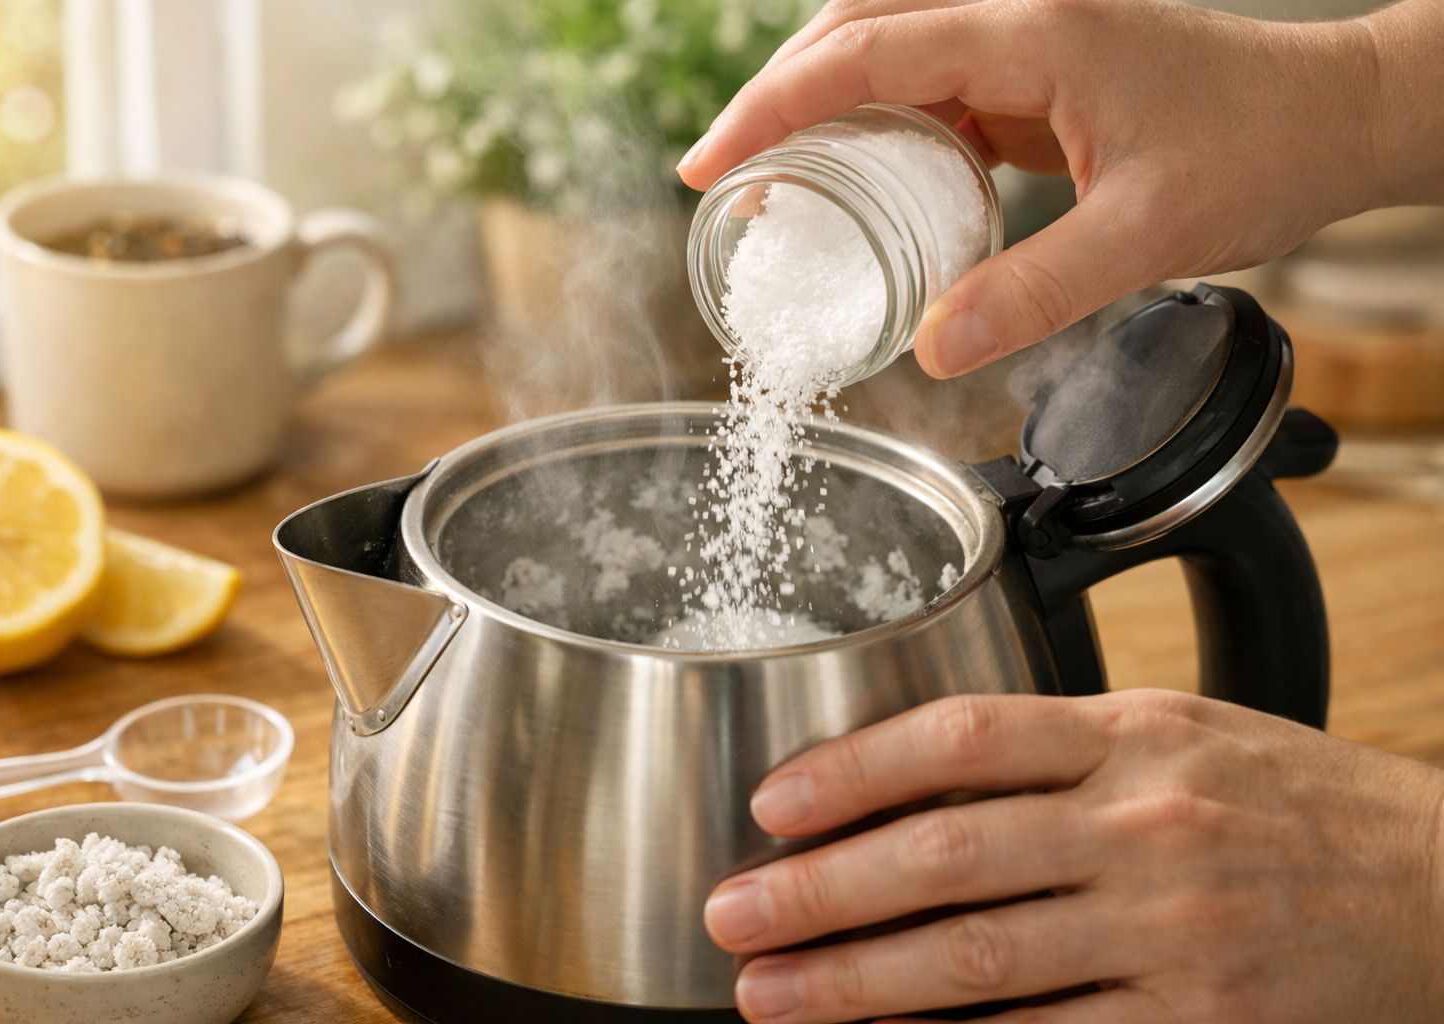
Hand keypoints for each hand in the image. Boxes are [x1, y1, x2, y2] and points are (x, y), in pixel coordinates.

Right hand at [677, 0, 1443, 377]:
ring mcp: (1025, 35)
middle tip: (725, 172)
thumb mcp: (1147, 235)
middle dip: (778, 93)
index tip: (712, 165)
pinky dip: (878, 127)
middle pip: (858, 24)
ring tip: (776, 180)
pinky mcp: (1035, 69)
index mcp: (1037, 29)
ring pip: (888, 47)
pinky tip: (860, 183)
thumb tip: (933, 350)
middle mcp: (1019, 13)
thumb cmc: (1260, 151)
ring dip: (822, 104)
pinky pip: (930, 84)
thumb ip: (1036, 292)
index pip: (870, 52)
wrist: (1332, 118)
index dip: (776, 108)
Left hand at [704, 690, 1443, 1022]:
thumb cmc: (1299, 804)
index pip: (962, 738)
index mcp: (1139, 734)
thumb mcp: (1185, 732)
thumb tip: (919, 781)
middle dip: (820, 890)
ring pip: (980, 962)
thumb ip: (1063, 748)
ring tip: (772, 995)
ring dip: (858, 984)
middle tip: (732, 915)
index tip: (772, 801)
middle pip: (947, 855)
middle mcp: (1148, 827)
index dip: (852, 769)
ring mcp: (1173, 934)